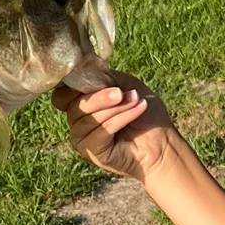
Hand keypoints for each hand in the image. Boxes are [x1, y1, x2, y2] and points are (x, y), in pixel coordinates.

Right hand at [53, 70, 177, 182]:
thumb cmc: (146, 114)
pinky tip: (137, 111)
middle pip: (73, 105)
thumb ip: (102, 78)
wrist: (163, 142)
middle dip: (100, 96)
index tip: (90, 78)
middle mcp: (78, 121)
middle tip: (120, 93)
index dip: (72, 86)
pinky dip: (121, 118)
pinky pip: (100, 131)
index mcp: (82, 104)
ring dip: (116, 107)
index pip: (61, 95)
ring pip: (88, 118)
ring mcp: (82, 138)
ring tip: (136, 102)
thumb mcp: (125, 85)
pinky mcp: (91, 151)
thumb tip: (85, 73)